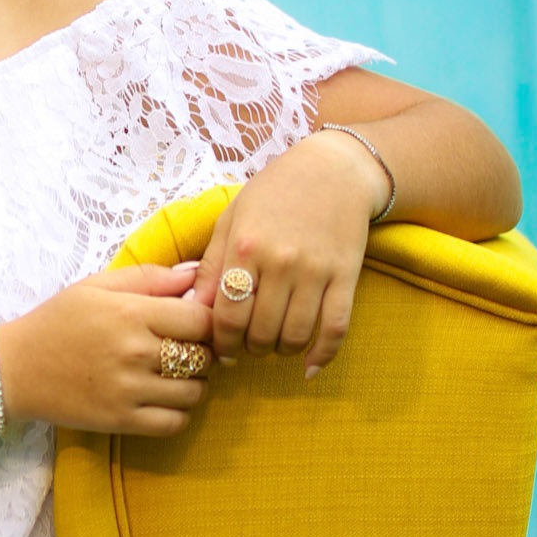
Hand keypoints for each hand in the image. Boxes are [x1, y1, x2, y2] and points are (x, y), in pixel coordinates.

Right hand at [0, 262, 213, 435]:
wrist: (14, 370)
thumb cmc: (57, 321)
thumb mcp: (96, 286)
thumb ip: (149, 277)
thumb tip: (196, 272)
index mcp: (130, 313)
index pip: (203, 320)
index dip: (208, 322)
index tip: (197, 325)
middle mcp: (134, 352)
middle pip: (204, 356)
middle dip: (204, 352)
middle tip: (188, 349)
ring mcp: (128, 390)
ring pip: (195, 392)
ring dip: (194, 384)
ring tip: (176, 376)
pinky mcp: (121, 420)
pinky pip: (175, 423)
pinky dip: (179, 413)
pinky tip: (164, 400)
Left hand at [192, 131, 389, 377]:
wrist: (335, 169)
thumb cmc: (275, 192)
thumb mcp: (232, 219)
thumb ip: (211, 266)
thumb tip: (190, 309)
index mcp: (245, 246)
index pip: (226, 315)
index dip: (221, 343)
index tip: (220, 351)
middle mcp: (280, 261)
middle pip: (259, 332)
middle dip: (249, 349)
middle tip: (247, 347)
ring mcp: (316, 270)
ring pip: (295, 336)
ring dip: (281, 351)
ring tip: (273, 344)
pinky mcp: (346, 275)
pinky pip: (335, 328)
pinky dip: (322, 355)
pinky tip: (310, 367)